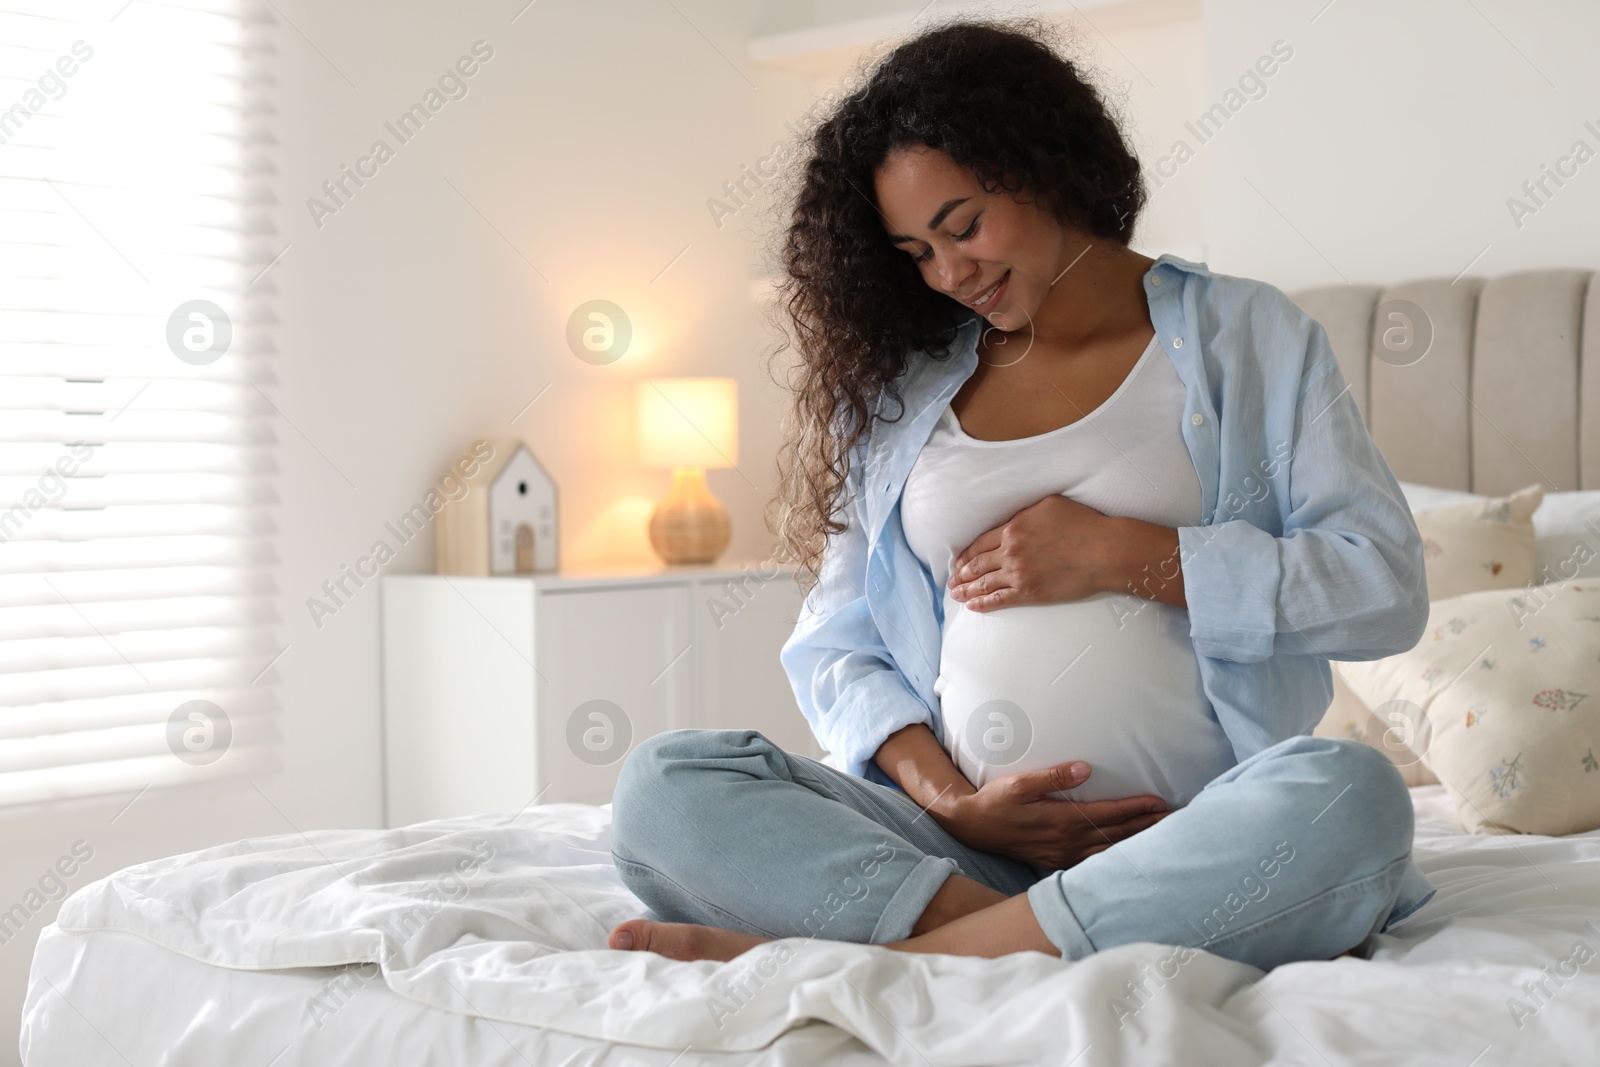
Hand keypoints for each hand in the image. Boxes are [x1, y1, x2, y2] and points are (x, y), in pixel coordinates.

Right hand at [937, 761, 1170, 869]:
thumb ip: (1052, 777)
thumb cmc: (995, 801)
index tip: (1160, 802)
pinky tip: (1128, 855)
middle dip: (1147, 828)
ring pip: (1110, 852)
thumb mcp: (1019, 783)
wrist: (973, 827)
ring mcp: (1063, 856)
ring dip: (1137, 843)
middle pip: (1116, 836)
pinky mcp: (1057, 862)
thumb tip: (1084, 768)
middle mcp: (1067, 843)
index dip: (1136, 808)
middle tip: (1178, 821)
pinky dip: (1116, 857)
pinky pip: (1095, 862)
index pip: (1109, 814)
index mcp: (1062, 822)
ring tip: (1162, 837)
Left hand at [948, 496, 1185, 610]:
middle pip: (977, 564)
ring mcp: (1019, 574)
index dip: (966, 553)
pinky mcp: (1030, 593)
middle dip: (961, 573)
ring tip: (955, 594)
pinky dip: (983, 603)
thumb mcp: (1049, 505)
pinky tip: (973, 606)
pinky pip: (999, 599)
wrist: (1104, 551)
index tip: (958, 560)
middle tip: (950, 580)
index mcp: (1013, 528)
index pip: (980, 543)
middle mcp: (1010, 551)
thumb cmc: (1083, 524)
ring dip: (966, 589)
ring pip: (984, 583)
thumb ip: (1025, 513)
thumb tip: (1013, 519)